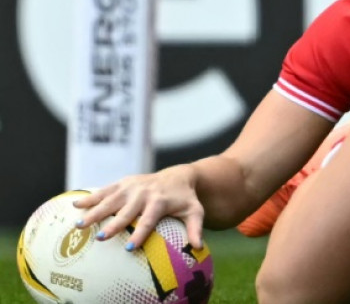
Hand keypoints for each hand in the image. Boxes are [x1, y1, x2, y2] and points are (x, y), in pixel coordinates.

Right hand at [72, 164, 204, 250]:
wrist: (178, 176)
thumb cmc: (185, 199)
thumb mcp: (195, 212)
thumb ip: (195, 228)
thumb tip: (199, 248)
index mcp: (160, 201)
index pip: (149, 220)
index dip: (141, 233)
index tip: (131, 248)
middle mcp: (143, 193)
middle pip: (126, 211)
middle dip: (113, 224)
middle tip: (99, 238)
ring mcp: (131, 186)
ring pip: (110, 200)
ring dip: (95, 212)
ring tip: (79, 224)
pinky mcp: (122, 183)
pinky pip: (104, 190)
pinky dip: (90, 197)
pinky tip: (75, 205)